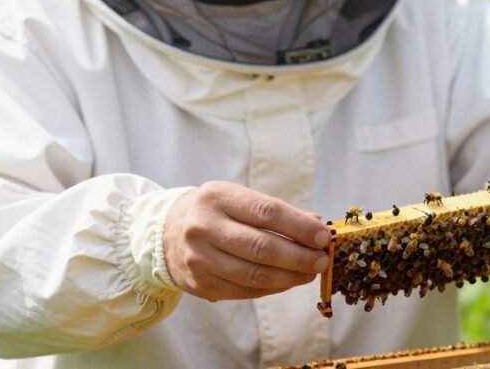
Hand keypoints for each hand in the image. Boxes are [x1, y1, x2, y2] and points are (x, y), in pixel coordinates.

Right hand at [164, 181, 330, 301]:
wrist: (166, 232)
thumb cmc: (214, 212)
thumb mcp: (238, 199)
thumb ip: (277, 212)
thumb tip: (316, 223)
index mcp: (217, 197)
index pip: (267, 212)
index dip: (300, 226)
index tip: (323, 236)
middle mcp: (203, 227)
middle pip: (262, 247)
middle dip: (299, 256)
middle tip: (321, 260)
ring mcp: (199, 258)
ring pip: (254, 274)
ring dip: (290, 276)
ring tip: (310, 272)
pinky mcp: (201, 284)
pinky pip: (245, 291)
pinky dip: (272, 288)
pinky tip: (287, 281)